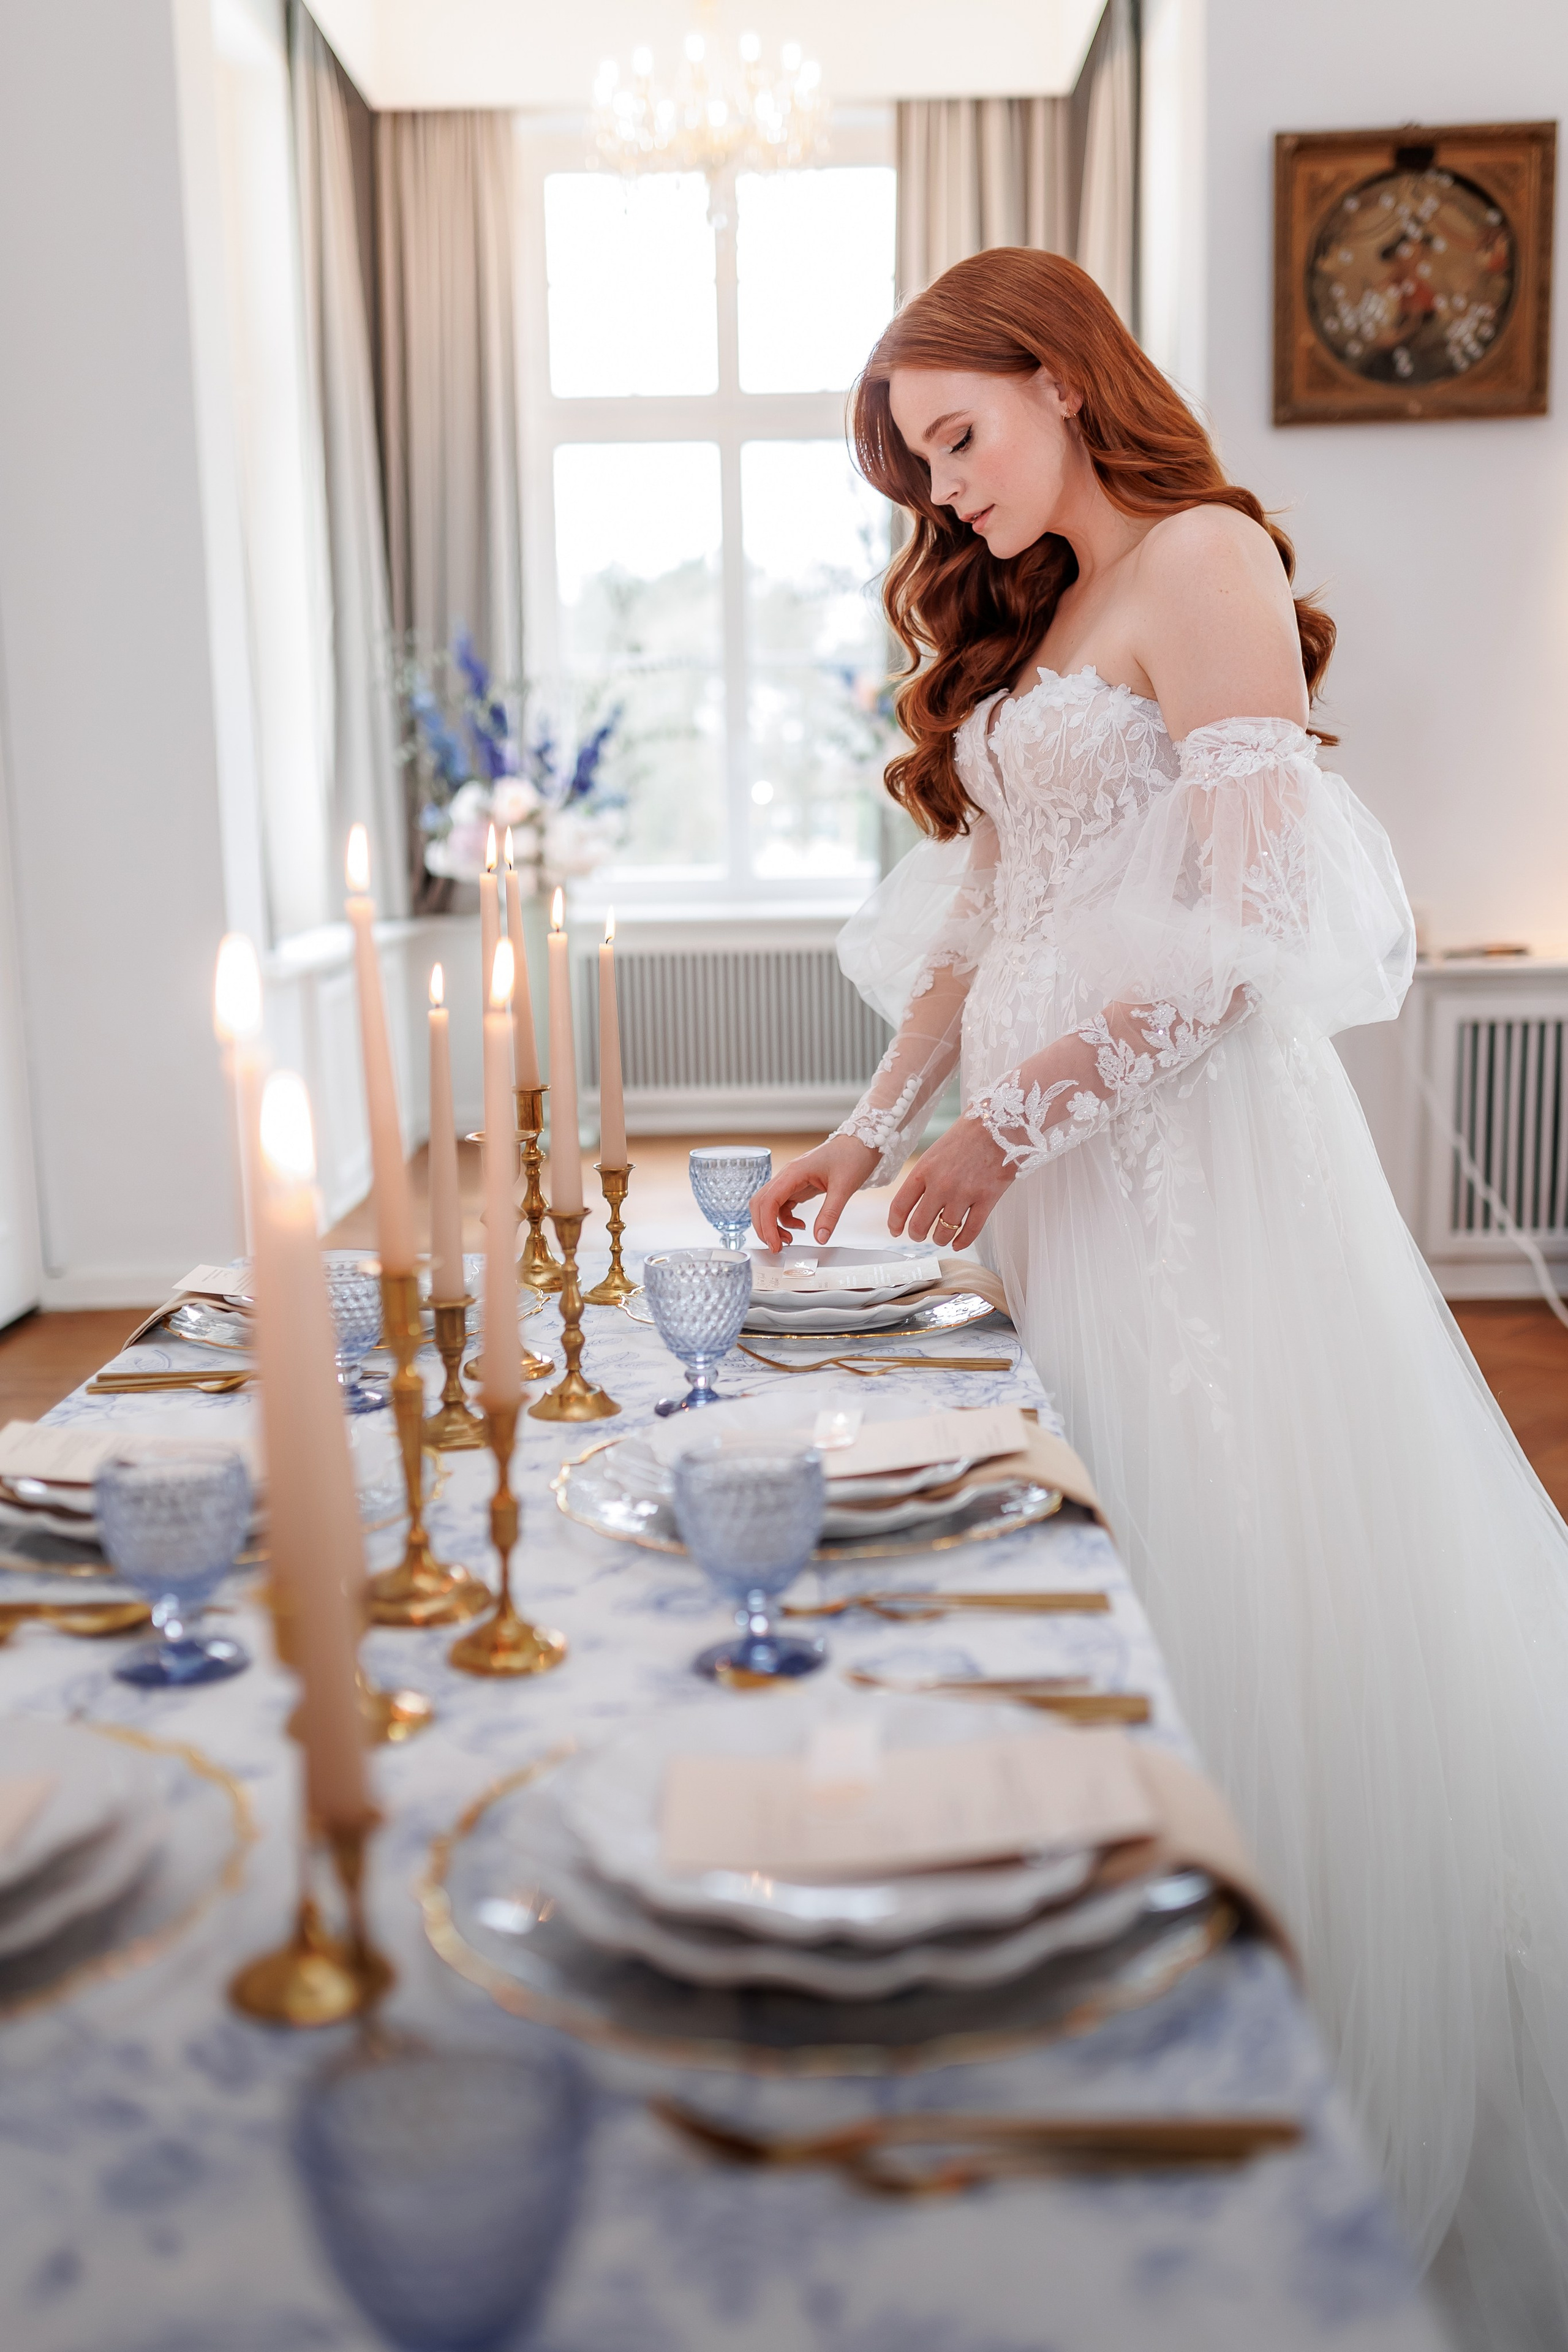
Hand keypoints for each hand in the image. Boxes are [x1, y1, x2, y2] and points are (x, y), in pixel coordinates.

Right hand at [751, 1136, 879, 1250]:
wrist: (862, 1142)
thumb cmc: (852, 1156)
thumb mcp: (844, 1188)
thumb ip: (830, 1214)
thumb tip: (820, 1238)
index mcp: (794, 1172)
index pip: (768, 1201)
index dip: (767, 1226)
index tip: (775, 1244)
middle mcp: (787, 1175)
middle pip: (761, 1203)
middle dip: (764, 1227)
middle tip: (777, 1247)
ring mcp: (791, 1181)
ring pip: (769, 1205)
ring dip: (772, 1225)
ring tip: (788, 1240)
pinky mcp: (798, 1186)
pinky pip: (782, 1206)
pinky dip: (785, 1220)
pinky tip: (800, 1227)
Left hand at [889, 1115, 1012, 1249]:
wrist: (1002, 1121)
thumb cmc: (970, 1133)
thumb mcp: (937, 1150)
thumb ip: (926, 1174)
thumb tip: (917, 1199)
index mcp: (924, 1169)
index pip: (900, 1205)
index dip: (895, 1223)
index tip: (896, 1231)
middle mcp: (941, 1184)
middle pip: (920, 1224)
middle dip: (917, 1234)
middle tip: (920, 1235)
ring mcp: (964, 1193)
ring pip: (944, 1232)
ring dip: (941, 1238)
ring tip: (942, 1237)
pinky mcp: (987, 1199)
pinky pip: (971, 1231)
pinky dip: (963, 1241)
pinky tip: (958, 1242)